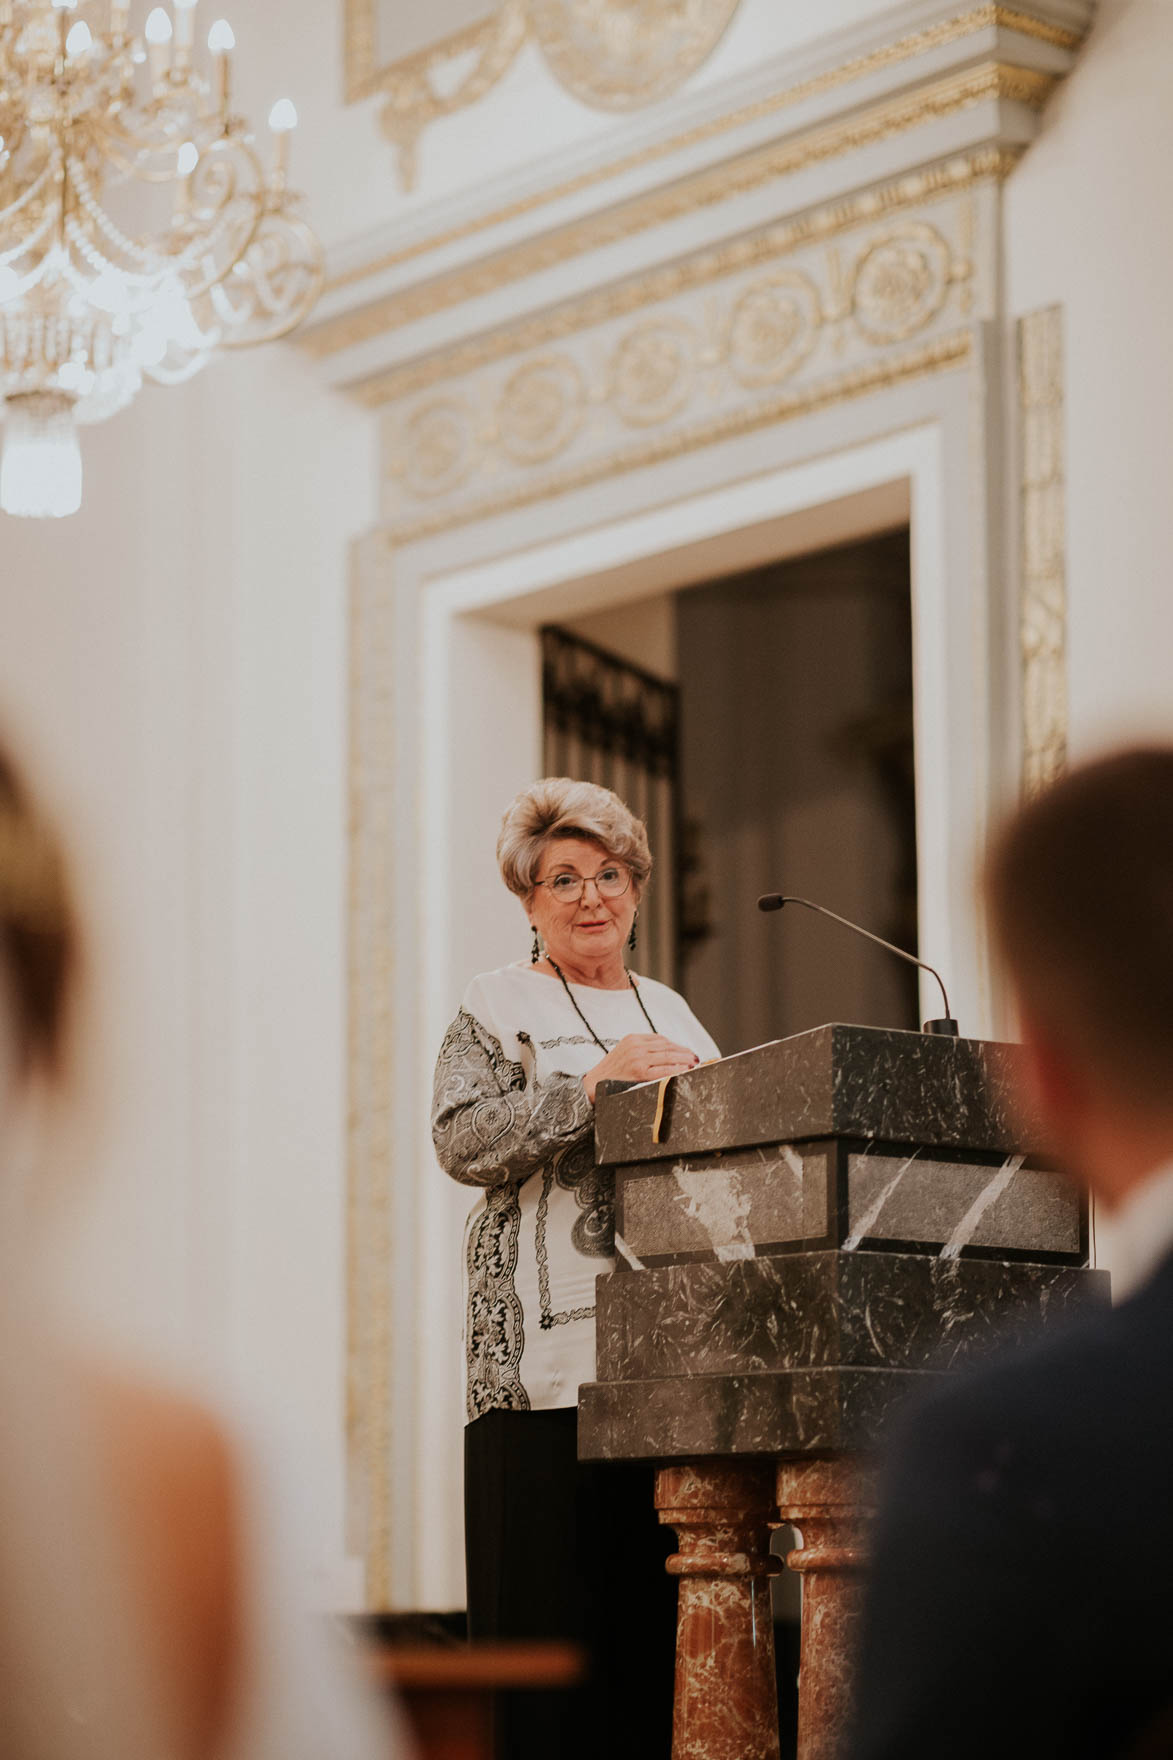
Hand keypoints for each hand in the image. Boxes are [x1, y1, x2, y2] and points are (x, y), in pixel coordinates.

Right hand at [582, 1034, 699, 1103]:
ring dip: (685, 1060)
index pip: (661, 1039)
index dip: (677, 1046)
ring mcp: (638, 1058)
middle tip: (696, 1058)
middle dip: (684, 1052)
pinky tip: (685, 1072)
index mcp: (632, 1038)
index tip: (687, 1051)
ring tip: (695, 1065)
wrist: (592, 1085)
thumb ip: (642, 1051)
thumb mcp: (624, 1054)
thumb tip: (666, 1054)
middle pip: (667, 1046)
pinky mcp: (639, 1071)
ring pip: (668, 1056)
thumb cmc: (611, 1073)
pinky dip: (677, 1070)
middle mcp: (636, 1045)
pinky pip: (664, 1070)